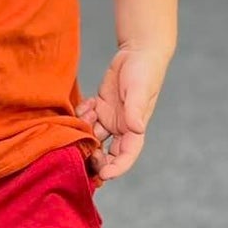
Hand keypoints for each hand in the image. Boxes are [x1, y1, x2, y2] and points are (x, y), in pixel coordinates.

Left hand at [75, 44, 169, 182]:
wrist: (138, 52)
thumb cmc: (144, 71)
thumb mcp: (139, 90)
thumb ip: (135, 110)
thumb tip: (136, 129)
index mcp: (134, 129)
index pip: (127, 156)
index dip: (116, 169)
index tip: (103, 174)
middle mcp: (122, 128)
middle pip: (107, 154)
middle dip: (94, 157)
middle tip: (82, 151)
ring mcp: (110, 118)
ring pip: (93, 137)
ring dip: (84, 132)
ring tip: (88, 114)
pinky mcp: (100, 107)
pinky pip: (87, 119)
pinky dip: (82, 115)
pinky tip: (87, 104)